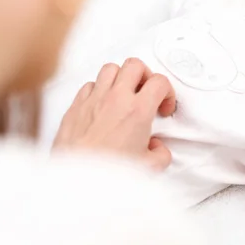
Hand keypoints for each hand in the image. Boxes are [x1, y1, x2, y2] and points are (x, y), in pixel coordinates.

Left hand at [52, 58, 175, 170]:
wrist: (76, 180)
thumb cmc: (107, 172)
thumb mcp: (148, 168)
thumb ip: (160, 153)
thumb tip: (157, 148)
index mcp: (137, 111)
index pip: (159, 82)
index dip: (167, 92)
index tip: (163, 107)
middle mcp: (116, 99)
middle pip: (135, 65)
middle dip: (145, 75)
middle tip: (146, 92)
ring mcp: (94, 99)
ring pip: (110, 68)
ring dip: (121, 78)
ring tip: (124, 94)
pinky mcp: (76, 106)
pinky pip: (89, 84)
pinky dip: (98, 89)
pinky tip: (102, 104)